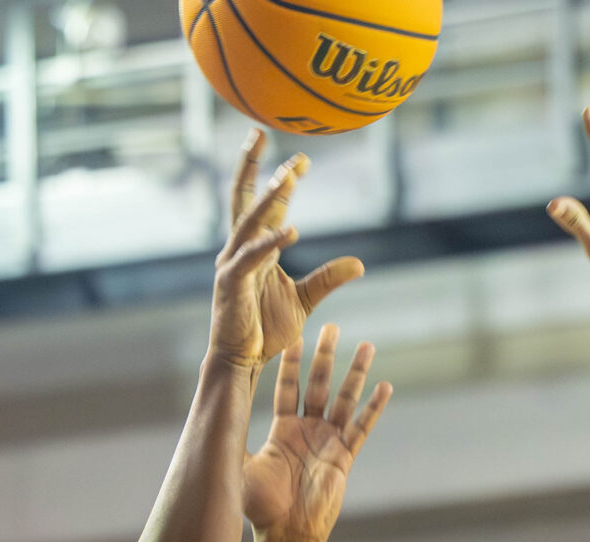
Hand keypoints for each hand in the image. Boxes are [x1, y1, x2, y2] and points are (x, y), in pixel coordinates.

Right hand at [209, 133, 364, 369]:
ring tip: (288, 175)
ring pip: (249, 220)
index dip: (283, 181)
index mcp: (257, 249)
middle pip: (245, 198)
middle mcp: (240, 249)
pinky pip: (251, 257)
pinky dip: (270, 242)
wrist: (243, 361)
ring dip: (268, 197)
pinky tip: (291, 229)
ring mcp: (232, 264)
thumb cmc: (266, 330)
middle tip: (262, 132)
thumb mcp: (305, 299)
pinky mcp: (231, 283)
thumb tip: (358, 263)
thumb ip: (328, 278)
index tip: (302, 159)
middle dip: (253, 166)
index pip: (269, 206)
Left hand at [243, 325, 390, 541]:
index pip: (287, 388)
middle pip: (318, 384)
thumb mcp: (240, 468)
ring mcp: (328, 442)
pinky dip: (374, 407)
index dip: (291, 363)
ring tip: (366, 345)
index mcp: (283, 431)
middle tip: (330, 326)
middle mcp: (307, 431)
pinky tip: (385, 386)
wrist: (288, 534)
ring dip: (355, 372)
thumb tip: (209, 420)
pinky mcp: (345, 457)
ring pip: (345, 399)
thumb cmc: (261, 508)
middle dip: (325, 355)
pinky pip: (362, 426)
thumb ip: (232, 442)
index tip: (294, 337)